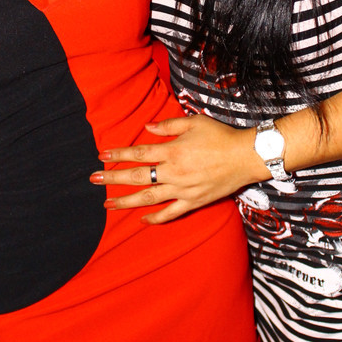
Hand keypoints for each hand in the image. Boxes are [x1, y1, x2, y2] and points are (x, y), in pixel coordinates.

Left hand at [90, 114, 268, 222]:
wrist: (247, 157)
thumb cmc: (221, 135)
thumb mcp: (194, 122)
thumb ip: (168, 125)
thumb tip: (146, 127)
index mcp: (173, 151)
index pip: (139, 153)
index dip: (118, 154)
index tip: (102, 155)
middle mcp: (174, 172)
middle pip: (137, 177)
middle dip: (113, 178)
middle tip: (94, 179)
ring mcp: (183, 190)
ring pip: (149, 198)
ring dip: (126, 201)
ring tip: (107, 204)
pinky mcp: (194, 201)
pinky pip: (171, 213)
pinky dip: (156, 219)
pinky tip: (142, 220)